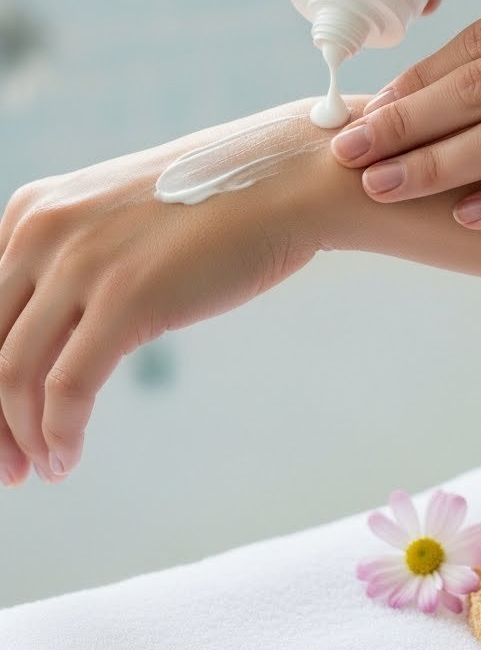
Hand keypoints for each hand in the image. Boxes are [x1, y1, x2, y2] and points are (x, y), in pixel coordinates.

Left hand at [0, 102, 328, 486]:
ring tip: (45, 468)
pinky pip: (66, 390)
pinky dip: (58, 435)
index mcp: (32, 209)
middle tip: (7, 467)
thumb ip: (73, 262)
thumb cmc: (214, 205)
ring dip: (23, 437)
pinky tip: (68, 458)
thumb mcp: (118, 221)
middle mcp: (42, 230)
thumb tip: (48, 340)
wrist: (285, 181)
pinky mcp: (125, 298)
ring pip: (14, 375)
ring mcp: (81, 263)